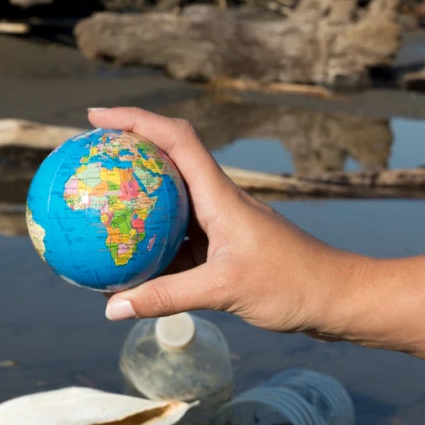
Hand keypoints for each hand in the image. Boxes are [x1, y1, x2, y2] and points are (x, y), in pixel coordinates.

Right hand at [90, 107, 367, 338]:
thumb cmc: (292, 285)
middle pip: (166, 161)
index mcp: (221, 195)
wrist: (339, 299)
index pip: (174, 139)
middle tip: (85, 157)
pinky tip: (125, 265)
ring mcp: (222, 225)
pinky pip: (177, 241)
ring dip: (136, 201)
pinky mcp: (225, 251)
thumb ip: (167, 297)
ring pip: (169, 204)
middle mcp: (219, 201)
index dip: (134, 119)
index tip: (95, 116)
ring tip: (95, 207)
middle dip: (126, 152)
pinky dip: (151, 246)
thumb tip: (112, 308)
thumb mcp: (224, 290)